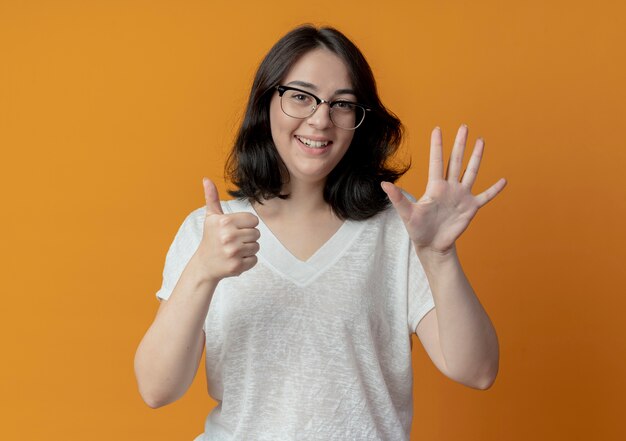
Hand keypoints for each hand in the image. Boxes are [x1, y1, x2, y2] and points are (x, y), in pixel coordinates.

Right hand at [198, 177, 259, 281]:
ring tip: (234, 250)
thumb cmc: (210, 238)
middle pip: (257, 234)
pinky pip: (254, 260)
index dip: (247, 225)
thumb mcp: (211, 217)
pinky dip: (247, 261)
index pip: (253, 220)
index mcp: (225, 222)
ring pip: (256, 247)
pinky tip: (235, 259)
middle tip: (234, 241)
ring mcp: (233, 252)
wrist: (204, 265)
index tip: (236, 229)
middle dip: (248, 238)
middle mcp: (228, 236)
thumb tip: (206, 179)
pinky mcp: (236, 266)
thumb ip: (212, 198)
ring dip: (248, 249)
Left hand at [381, 125, 505, 254]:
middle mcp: (449, 187)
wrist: (432, 245)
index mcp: (435, 187)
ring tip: (481, 141)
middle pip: (456, 161)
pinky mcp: (470, 207)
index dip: (437, 146)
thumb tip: (383, 184)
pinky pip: (485, 196)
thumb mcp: (407, 213)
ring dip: (476, 157)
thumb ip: (397, 198)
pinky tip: (503, 180)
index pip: (436, 161)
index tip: (437, 129)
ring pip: (471, 172)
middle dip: (460, 144)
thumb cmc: (418, 229)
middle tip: (464, 127)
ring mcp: (461, 196)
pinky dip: (494, 189)